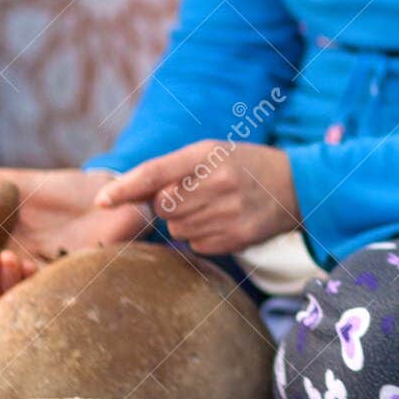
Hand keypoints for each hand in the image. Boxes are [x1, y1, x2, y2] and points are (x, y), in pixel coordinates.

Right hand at [0, 166, 152, 300]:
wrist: (106, 194)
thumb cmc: (62, 191)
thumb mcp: (20, 182)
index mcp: (2, 245)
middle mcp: (19, 264)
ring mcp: (43, 273)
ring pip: (14, 294)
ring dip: (5, 281)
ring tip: (10, 258)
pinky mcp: (68, 278)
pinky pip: (46, 292)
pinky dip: (34, 284)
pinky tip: (32, 267)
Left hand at [95, 141, 298, 253]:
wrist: (296, 185)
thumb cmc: (244, 165)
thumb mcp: (211, 153)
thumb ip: (171, 170)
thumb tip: (124, 194)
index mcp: (207, 155)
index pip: (155, 173)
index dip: (125, 188)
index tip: (101, 201)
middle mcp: (217, 183)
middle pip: (163, 207)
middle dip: (169, 203)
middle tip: (196, 193)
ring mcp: (228, 212)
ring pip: (177, 228)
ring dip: (186, 221)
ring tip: (215, 206)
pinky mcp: (237, 237)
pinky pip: (196, 244)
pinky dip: (202, 236)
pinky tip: (224, 221)